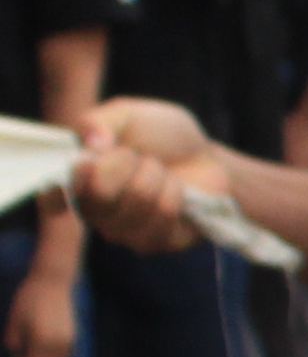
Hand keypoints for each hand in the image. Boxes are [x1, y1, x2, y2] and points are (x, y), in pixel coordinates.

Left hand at [3, 265, 70, 356]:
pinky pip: (65, 356)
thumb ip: (13, 337)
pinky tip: (43, 352)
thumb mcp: (15, 317)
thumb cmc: (30, 297)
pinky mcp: (73, 336)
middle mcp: (58, 344)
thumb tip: (15, 350)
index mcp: (43, 340)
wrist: (53, 283)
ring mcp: (69, 341)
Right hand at [69, 99, 226, 254]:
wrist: (206, 156)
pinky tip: (176, 189)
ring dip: (155, 175)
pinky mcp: (157, 243)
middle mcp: (94, 214)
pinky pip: (163, 214)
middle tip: (138, 155)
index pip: (52, 199)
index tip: (86, 163)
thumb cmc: (159, 136)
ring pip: (136, 201)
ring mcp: (124, 233)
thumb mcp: (126, 113)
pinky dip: (174, 191)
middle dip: (126, 162)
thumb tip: (92, 146)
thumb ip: (97, 120)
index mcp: (76, 184)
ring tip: (160, 171)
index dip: (64, 185)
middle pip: (99, 194)